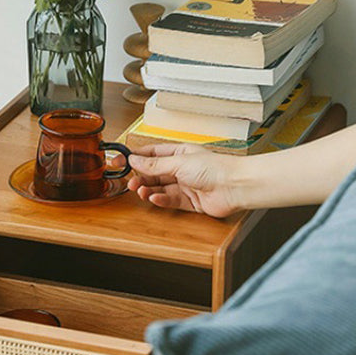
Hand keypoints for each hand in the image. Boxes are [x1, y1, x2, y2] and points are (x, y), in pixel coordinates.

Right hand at [127, 143, 242, 217]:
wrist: (234, 186)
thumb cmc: (215, 168)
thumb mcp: (178, 162)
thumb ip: (155, 164)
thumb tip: (135, 159)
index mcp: (180, 153)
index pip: (152, 154)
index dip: (136, 158)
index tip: (121, 162)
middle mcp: (182, 168)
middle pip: (154, 173)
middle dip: (141, 177)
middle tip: (130, 182)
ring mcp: (186, 185)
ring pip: (161, 188)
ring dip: (149, 190)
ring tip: (141, 191)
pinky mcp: (190, 201)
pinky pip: (170, 200)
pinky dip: (161, 200)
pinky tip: (155, 198)